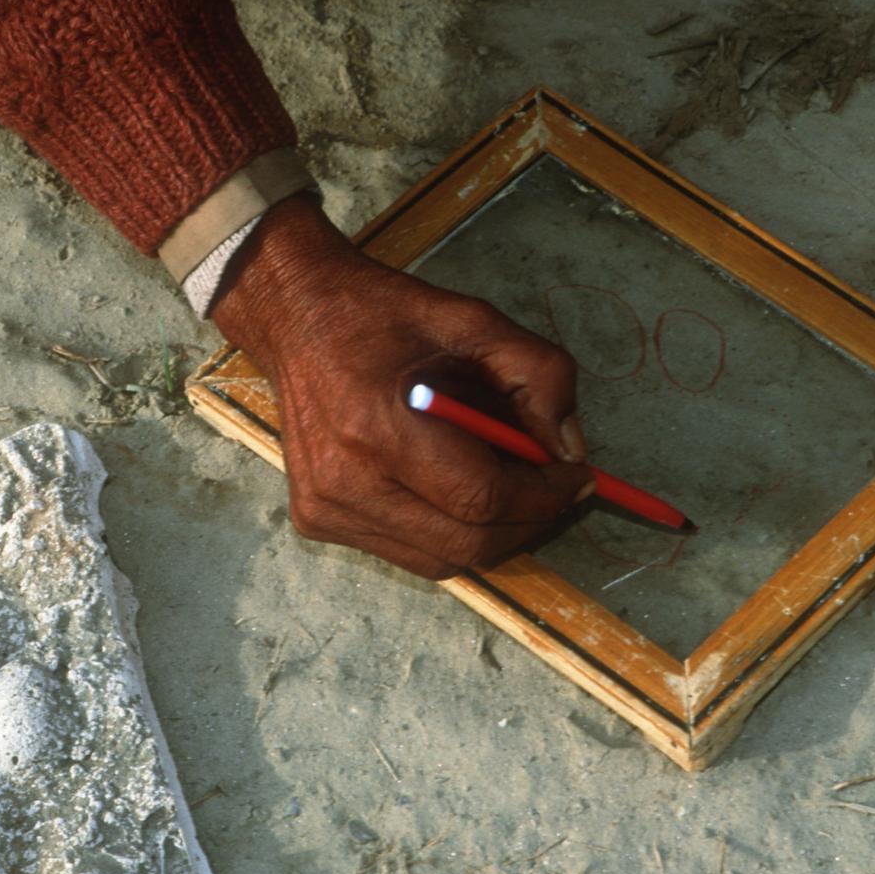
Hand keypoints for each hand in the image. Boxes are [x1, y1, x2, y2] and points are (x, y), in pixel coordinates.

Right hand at [210, 194, 592, 579]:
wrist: (296, 314)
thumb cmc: (385, 315)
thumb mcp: (475, 321)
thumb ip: (539, 376)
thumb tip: (571, 450)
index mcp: (378, 426)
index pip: (482, 498)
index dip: (544, 497)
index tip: (578, 477)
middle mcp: (345, 480)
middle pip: (468, 543)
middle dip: (529, 521)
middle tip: (556, 490)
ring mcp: (326, 507)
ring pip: (442, 559)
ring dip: (491, 532)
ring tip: (508, 485)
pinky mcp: (316, 520)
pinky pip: (408, 551)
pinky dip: (448, 531)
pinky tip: (451, 487)